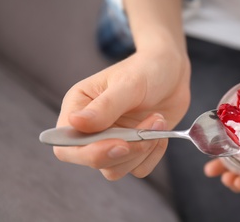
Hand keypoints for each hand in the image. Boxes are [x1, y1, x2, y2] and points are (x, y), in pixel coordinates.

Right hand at [54, 50, 190, 179]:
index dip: (90, 153)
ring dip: (142, 150)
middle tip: (150, 127)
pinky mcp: (132, 149)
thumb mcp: (129, 84)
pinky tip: (160, 130)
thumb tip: (75, 123)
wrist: (172, 72)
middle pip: (93, 162)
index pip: (67, 145)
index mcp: (78, 107)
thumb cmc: (147, 70)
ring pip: (116, 169)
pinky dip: (153, 153)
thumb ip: (105, 106)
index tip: (121, 143)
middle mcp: (91, 128)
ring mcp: (112, 141)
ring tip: (158, 120)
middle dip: (125, 151)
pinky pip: (138, 168)